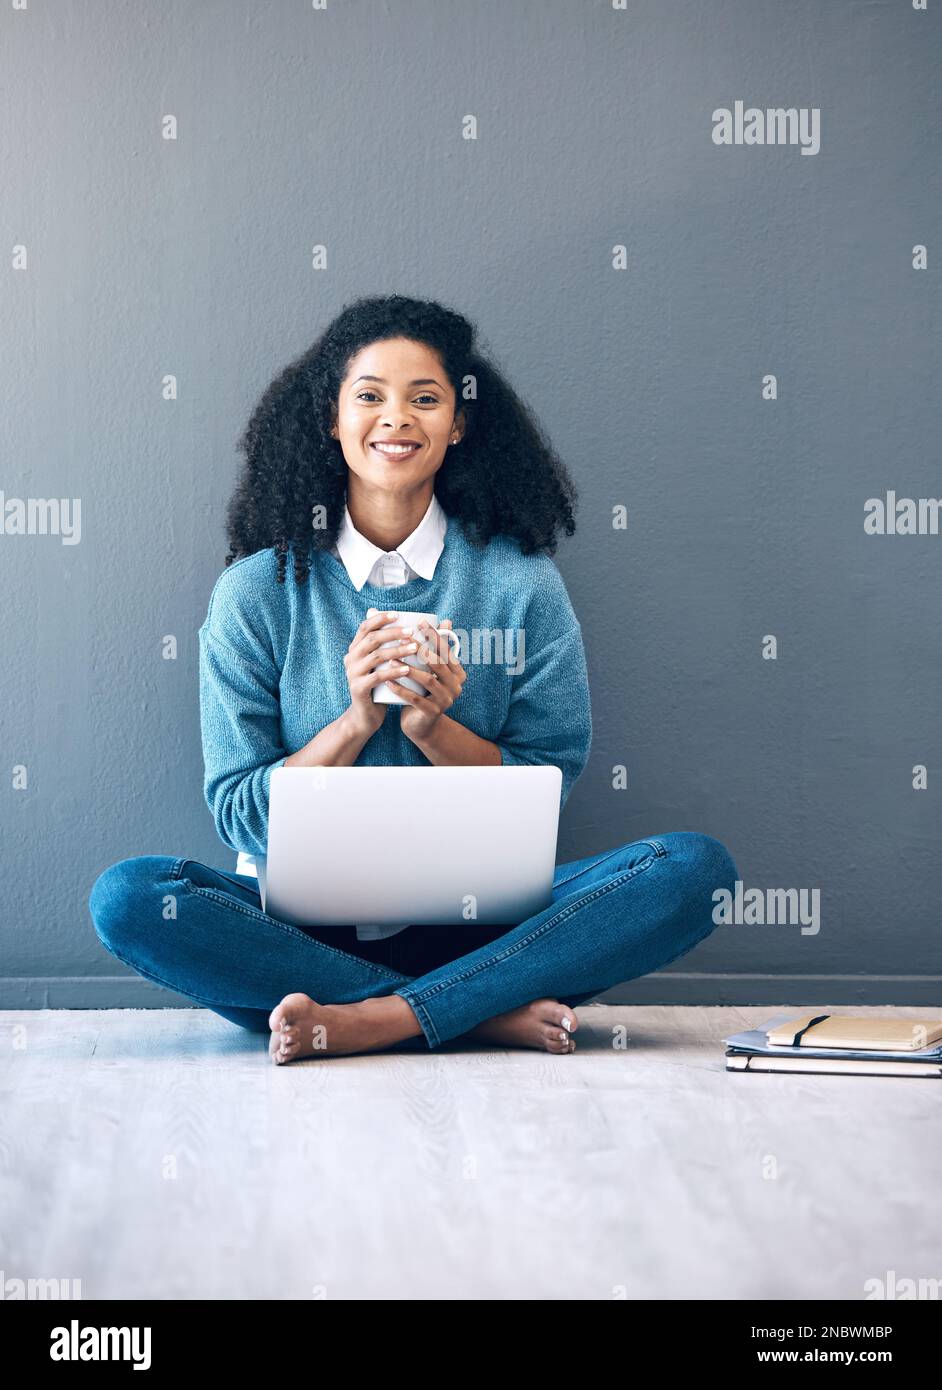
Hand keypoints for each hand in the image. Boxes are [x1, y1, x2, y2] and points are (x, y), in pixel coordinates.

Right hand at [342, 609, 419, 737]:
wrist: (365, 716)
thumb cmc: (379, 686)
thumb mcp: (381, 665)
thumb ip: (388, 647)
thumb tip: (408, 624)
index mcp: (355, 649)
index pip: (365, 627)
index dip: (380, 619)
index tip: (398, 614)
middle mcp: (351, 659)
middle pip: (372, 639)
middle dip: (393, 633)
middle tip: (411, 631)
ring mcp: (353, 674)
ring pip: (376, 656)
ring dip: (397, 650)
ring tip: (415, 648)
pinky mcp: (358, 688)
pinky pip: (377, 677)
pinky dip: (393, 671)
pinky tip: (408, 668)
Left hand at [388, 618, 466, 742]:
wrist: (420, 723)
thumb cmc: (423, 690)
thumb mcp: (431, 669)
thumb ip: (437, 648)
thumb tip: (445, 619)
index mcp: (458, 672)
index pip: (446, 649)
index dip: (434, 634)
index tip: (419, 621)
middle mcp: (456, 686)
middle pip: (438, 663)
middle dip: (421, 648)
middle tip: (403, 637)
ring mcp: (446, 700)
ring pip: (428, 680)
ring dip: (408, 668)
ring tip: (390, 659)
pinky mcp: (433, 712)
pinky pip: (416, 699)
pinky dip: (401, 689)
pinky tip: (388, 682)